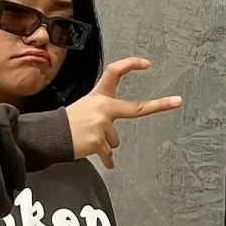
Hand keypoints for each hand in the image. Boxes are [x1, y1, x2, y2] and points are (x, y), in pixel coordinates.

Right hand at [66, 58, 181, 168]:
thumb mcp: (84, 109)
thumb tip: (113, 145)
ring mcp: (102, 124)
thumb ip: (103, 116)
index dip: (130, 65)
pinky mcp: (99, 141)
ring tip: (88, 139)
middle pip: (136, 108)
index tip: (146, 64)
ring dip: (104, 143)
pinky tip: (103, 162)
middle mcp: (103, 107)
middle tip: (176, 101)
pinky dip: (106, 160)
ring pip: (115, 140)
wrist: (50, 136)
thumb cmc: (67, 124)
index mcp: (99, 96)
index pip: (115, 72)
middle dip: (159, 105)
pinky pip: (109, 155)